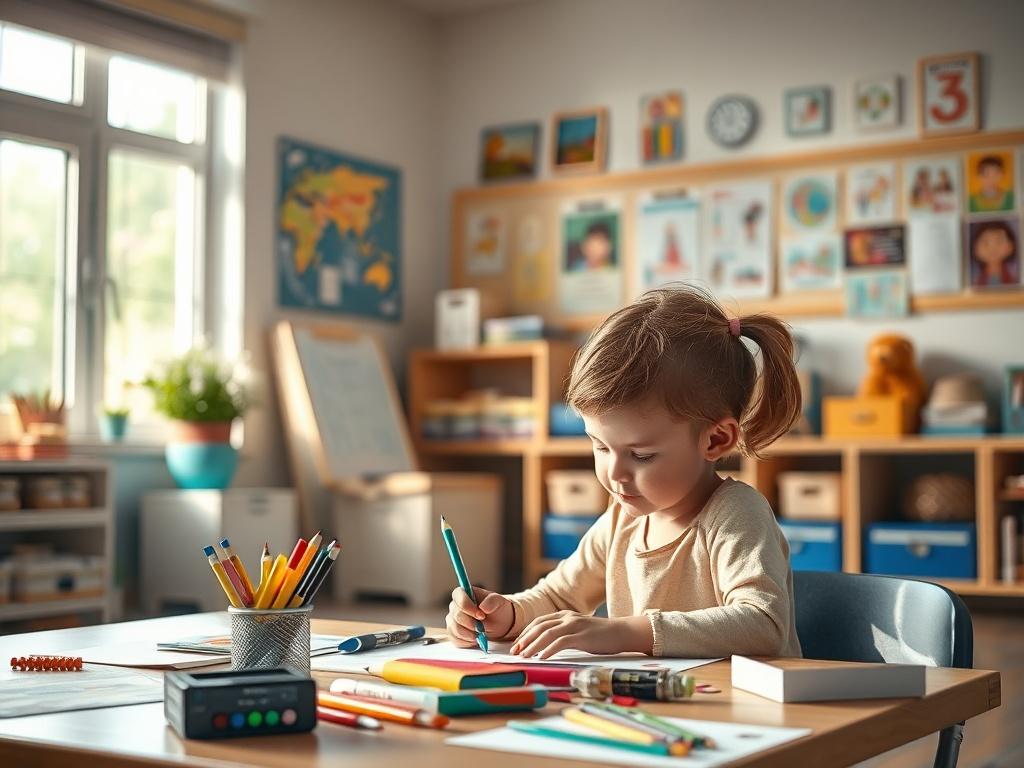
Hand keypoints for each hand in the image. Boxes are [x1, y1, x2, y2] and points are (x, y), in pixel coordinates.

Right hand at [445, 587, 513, 647]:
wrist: (498, 623)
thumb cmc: (496, 609)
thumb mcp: (499, 601)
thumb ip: (492, 601)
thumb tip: (483, 607)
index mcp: (464, 593)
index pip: (458, 596)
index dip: (467, 606)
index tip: (481, 615)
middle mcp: (455, 606)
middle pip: (456, 615)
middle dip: (471, 623)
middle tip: (482, 628)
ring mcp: (452, 620)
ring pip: (454, 628)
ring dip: (468, 634)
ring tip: (479, 634)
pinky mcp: (453, 633)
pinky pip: (454, 639)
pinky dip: (466, 642)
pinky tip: (475, 639)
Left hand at [510, 612, 653, 658]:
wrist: (622, 632)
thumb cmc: (599, 636)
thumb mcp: (578, 631)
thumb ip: (563, 634)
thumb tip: (545, 647)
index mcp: (564, 615)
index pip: (538, 622)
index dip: (525, 633)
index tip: (516, 645)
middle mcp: (567, 617)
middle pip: (539, 626)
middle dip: (524, 639)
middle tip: (515, 652)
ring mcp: (574, 625)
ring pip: (546, 633)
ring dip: (532, 645)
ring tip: (524, 656)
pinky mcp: (582, 635)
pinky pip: (560, 642)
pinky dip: (548, 650)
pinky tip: (541, 658)